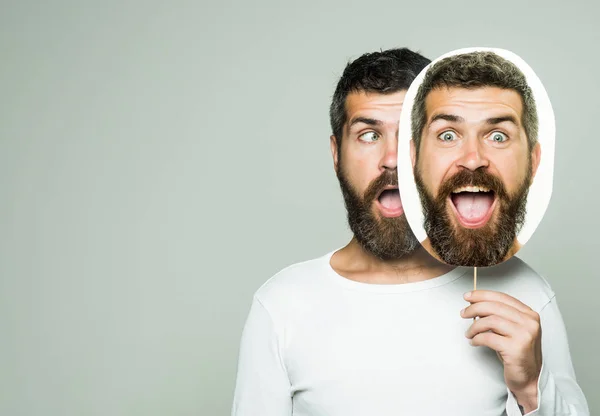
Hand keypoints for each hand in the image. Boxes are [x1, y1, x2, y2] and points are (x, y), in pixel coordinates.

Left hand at [461, 290, 541, 412]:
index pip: (502, 297)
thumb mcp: (511, 329)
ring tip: (469, 333)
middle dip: (474, 308)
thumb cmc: (516, 351)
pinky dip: (477, 339)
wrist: (529, 377)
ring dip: (474, 326)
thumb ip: (499, 315)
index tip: (467, 296)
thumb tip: (475, 304)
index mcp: (529, 314)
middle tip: (463, 313)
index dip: (482, 295)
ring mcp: (524, 335)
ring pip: (490, 321)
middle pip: (494, 307)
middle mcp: (529, 322)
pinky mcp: (516, 349)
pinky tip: (474, 342)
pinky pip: (488, 338)